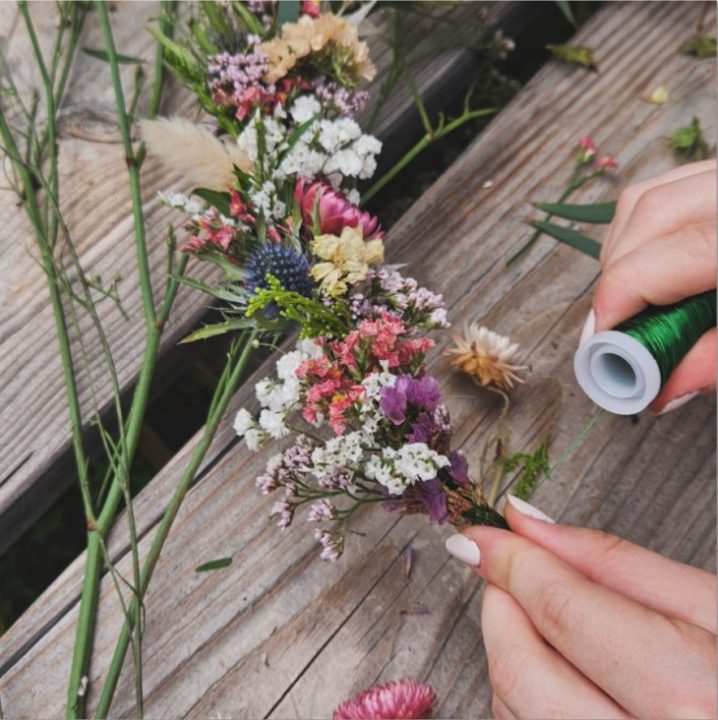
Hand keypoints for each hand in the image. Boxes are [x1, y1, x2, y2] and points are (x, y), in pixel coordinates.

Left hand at [445, 497, 716, 718]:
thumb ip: (615, 562)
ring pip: (515, 711)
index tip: (482, 535)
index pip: (566, 612)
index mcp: (697, 698)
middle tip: (511, 573)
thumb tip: (526, 522)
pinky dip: (524, 697)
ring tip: (549, 622)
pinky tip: (562, 674)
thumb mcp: (715, 607)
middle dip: (502, 607)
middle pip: (524, 671)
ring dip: (511, 652)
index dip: (512, 561)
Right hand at [591, 160, 716, 412]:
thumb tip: (658, 388)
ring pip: (646, 197)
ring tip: (631, 300)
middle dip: (616, 276)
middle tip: (614, 332)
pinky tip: (649, 265)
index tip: (603, 343)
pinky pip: (662, 189)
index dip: (620, 298)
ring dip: (621, 251)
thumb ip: (716, 358)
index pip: (669, 252)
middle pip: (648, 214)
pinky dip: (638, 230)